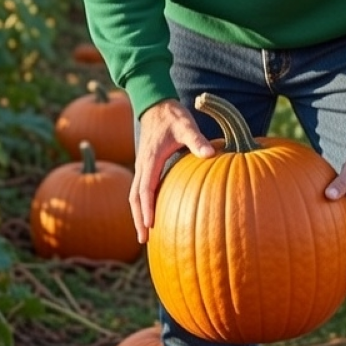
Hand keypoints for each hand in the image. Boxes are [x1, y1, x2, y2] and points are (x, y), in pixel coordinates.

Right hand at [131, 99, 215, 243]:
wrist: (156, 105)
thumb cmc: (173, 116)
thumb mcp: (186, 126)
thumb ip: (197, 140)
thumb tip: (210, 154)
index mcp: (150, 159)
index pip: (145, 189)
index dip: (147, 208)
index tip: (150, 225)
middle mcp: (142, 165)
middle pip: (135, 198)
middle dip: (138, 219)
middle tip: (144, 240)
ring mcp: (142, 166)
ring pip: (134, 195)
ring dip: (138, 214)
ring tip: (144, 234)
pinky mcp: (146, 166)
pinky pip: (140, 189)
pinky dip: (142, 204)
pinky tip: (151, 215)